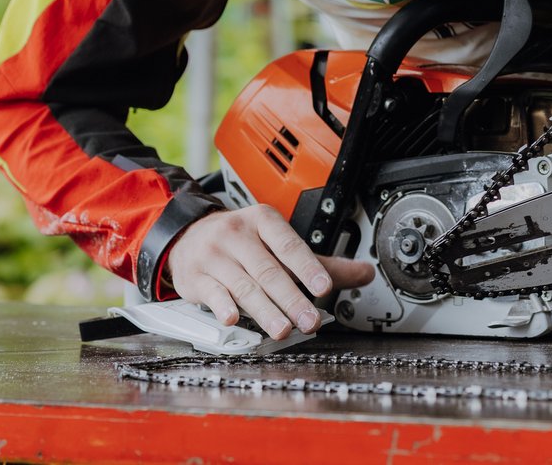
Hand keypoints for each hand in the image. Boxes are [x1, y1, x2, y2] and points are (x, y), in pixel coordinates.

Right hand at [166, 204, 374, 339]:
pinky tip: (233, 319)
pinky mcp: (196, 278)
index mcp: (262, 221)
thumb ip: (320, 262)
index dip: (308, 267)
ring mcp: (214, 256)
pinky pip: (212, 293)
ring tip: (283, 329)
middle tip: (310, 321)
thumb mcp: (278, 242)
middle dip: (292, 299)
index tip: (325, 287)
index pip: (289, 245)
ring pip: (244, 286)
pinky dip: (223, 307)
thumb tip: (364, 273)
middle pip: (269, 270)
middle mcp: (237, 235)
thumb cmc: (240, 241)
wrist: (187, 235)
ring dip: (265, 311)